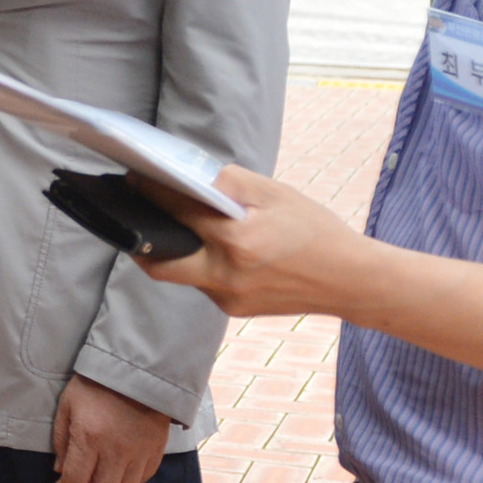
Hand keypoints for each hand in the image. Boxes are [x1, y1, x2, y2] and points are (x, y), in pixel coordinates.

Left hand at [48, 375, 168, 482]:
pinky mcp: (155, 451)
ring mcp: (139, 453)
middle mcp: (116, 451)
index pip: (75, 480)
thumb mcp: (67, 405)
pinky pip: (141, 480)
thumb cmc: (95, 385)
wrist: (137, 370)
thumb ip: (61, 440)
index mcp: (90, 438)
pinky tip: (117, 480)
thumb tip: (60, 471)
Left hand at [124, 165, 378, 322]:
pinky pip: (204, 284)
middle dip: (139, 240)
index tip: (132, 178)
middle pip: (159, 263)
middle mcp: (226, 275)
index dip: (151, 192)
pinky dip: (201, 264)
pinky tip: (210, 248)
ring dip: (176, 251)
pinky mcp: (234, 309)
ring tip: (173, 226)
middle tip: (133, 216)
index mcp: (237, 241)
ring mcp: (228, 298)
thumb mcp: (276, 194)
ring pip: (183, 274)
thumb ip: (229, 182)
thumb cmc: (316, 230)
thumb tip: (189, 173)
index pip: (178, 211)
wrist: (351, 280)